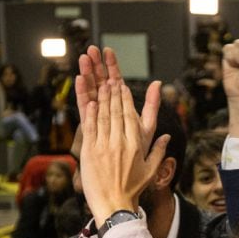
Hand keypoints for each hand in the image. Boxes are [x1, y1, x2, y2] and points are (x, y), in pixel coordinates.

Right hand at [75, 46, 160, 165]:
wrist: (119, 189)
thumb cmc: (135, 162)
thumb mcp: (147, 130)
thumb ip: (151, 107)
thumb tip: (158, 83)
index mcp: (122, 113)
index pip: (117, 84)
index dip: (113, 67)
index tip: (108, 50)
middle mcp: (108, 116)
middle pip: (103, 86)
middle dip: (99, 67)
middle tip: (93, 48)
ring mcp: (97, 122)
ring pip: (93, 94)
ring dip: (89, 75)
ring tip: (85, 57)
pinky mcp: (88, 131)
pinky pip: (85, 109)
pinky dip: (83, 94)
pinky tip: (80, 79)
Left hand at [79, 81, 169, 223]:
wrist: (114, 205)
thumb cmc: (133, 189)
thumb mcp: (150, 170)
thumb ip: (158, 151)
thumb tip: (166, 137)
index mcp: (135, 146)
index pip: (130, 117)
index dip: (126, 100)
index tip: (124, 87)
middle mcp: (119, 143)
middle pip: (116, 112)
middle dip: (113, 94)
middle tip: (111, 80)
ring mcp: (103, 146)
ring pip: (103, 117)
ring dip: (102, 99)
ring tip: (102, 85)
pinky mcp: (89, 151)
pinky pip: (90, 128)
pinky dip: (90, 114)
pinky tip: (91, 103)